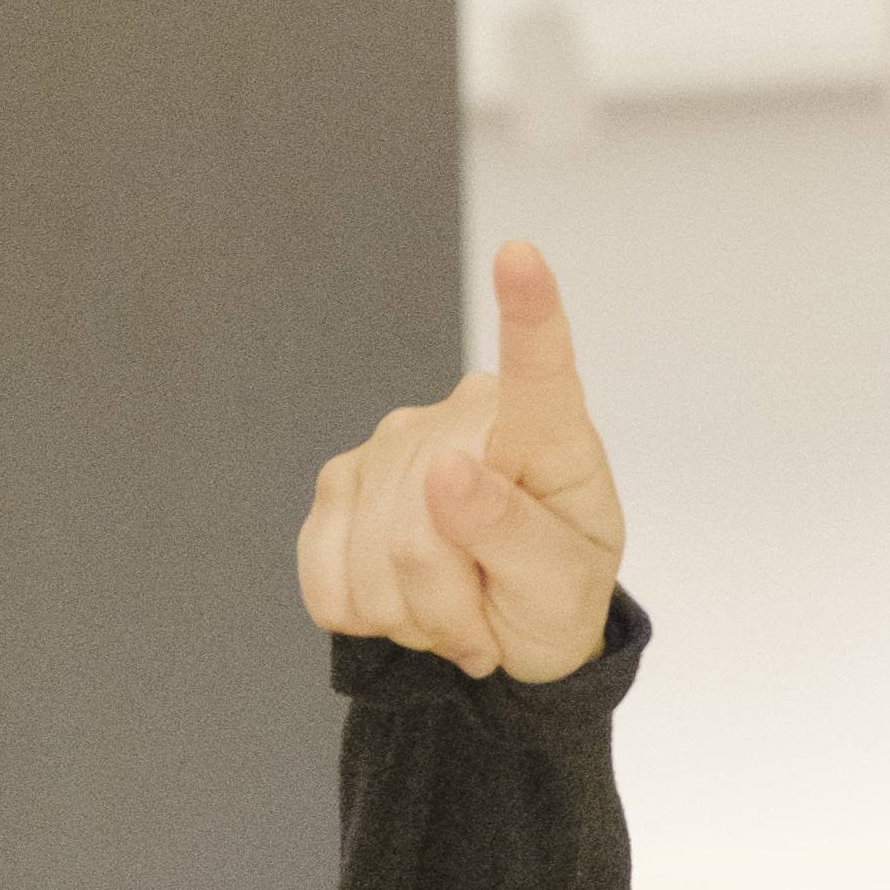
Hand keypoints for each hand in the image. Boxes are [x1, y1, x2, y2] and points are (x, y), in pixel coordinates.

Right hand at [297, 238, 625, 683]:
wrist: (506, 633)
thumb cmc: (553, 595)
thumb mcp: (562, 586)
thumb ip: (515, 533)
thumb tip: (444, 471)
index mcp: (541, 436)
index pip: (540, 371)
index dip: (529, 316)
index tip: (522, 256)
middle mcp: (459, 420)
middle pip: (421, 530)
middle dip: (452, 601)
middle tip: (488, 612)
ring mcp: (388, 447)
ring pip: (373, 561)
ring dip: (413, 614)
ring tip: (456, 605)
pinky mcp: (338, 485)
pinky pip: (327, 576)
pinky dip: (367, 613)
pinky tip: (405, 601)